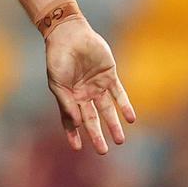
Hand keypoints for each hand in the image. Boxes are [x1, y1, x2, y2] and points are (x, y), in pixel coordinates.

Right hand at [44, 21, 136, 153]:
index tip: (77, 149)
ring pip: (107, 110)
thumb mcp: (57, 83)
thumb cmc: (57, 58)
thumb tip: (78, 123)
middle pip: (92, 119)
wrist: (69, 35)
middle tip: (103, 151)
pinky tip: (130, 119)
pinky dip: (125, 106)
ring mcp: (97, 86)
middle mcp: (83, 95)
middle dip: (97, 135)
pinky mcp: (109, 76)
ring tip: (119, 140)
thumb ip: (66, 103)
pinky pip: (119, 94)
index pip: (71, 121)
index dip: (73, 134)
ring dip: (113, 125)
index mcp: (68, 98)